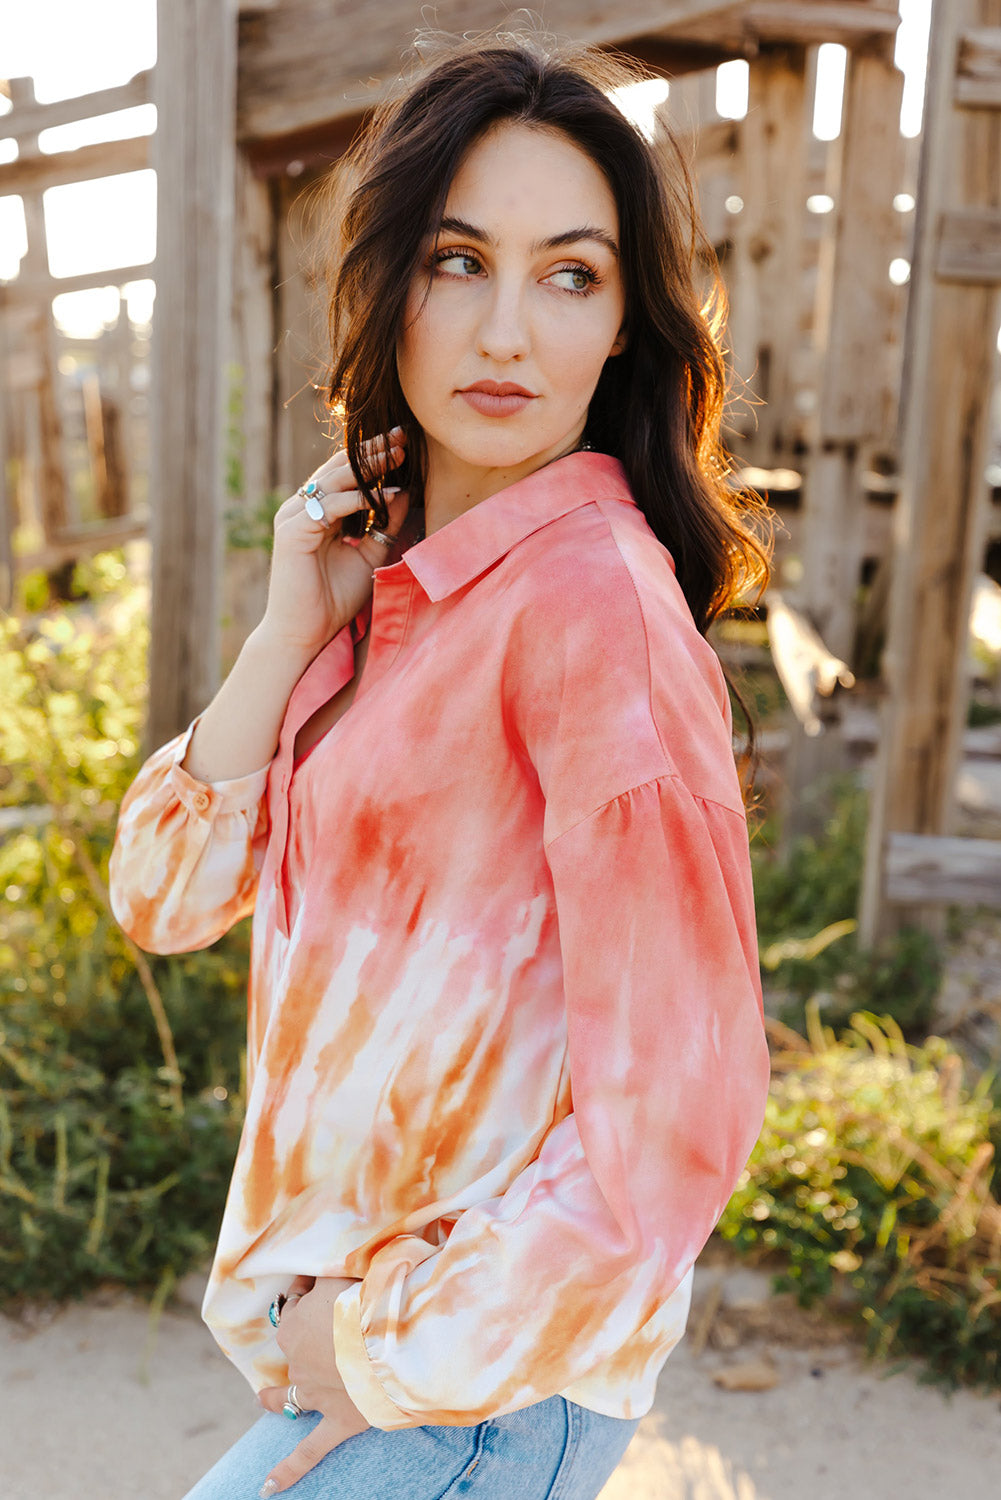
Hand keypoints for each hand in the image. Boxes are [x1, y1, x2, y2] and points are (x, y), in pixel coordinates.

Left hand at [258, 1276, 371, 1493]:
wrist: (389, 1343)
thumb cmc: (367, 1299)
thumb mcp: (342, 1271)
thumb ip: (327, 1271)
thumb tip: (319, 1267)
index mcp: (294, 1325)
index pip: (294, 1305)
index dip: (308, 1294)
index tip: (322, 1284)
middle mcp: (298, 1363)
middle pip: (296, 1348)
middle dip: (304, 1337)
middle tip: (322, 1325)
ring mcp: (315, 1396)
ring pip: (289, 1399)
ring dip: (276, 1399)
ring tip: (263, 1400)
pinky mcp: (337, 1422)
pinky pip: (309, 1452)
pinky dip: (288, 1470)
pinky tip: (268, 1488)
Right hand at [260, 429, 409, 658]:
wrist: (306, 633)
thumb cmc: (334, 599)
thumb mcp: (370, 556)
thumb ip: (384, 525)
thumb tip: (404, 491)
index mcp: (317, 511)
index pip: (345, 474)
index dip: (372, 457)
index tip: (403, 444)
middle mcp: (301, 508)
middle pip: (338, 469)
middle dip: (371, 452)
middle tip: (401, 437)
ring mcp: (293, 517)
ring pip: (332, 481)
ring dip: (366, 468)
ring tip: (396, 456)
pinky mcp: (291, 532)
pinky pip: (327, 506)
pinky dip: (355, 499)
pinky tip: (381, 494)